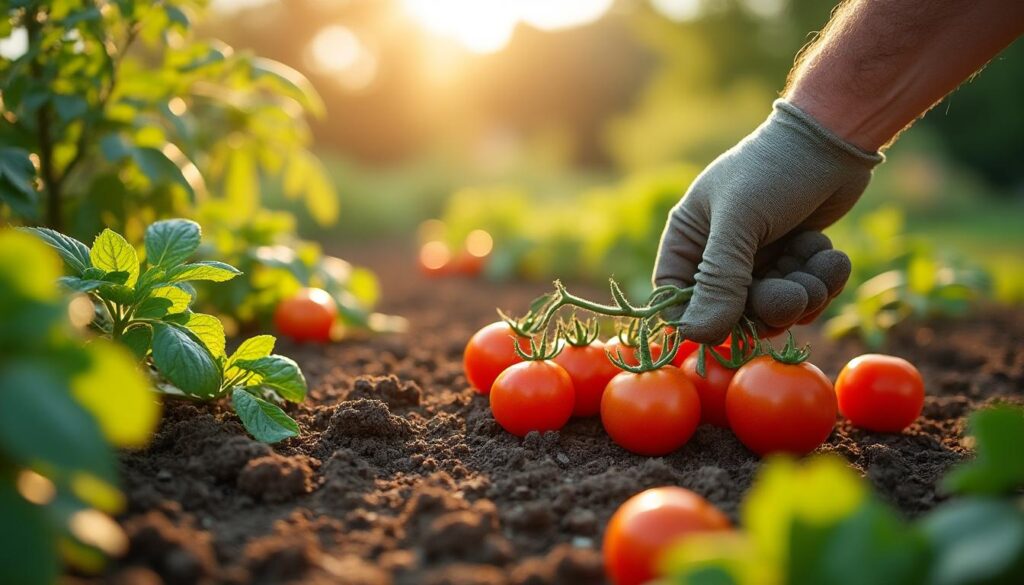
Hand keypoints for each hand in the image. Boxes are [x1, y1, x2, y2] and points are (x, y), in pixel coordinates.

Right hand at [654, 100, 882, 343]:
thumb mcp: (740, 222)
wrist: (835, 137)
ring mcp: (758, 260)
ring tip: (820, 261)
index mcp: (690, 238)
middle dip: (770, 307)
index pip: (676, 298)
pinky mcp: (793, 261)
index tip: (733, 328)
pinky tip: (829, 253)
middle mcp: (719, 254)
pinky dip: (821, 281)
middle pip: (732, 313)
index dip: (700, 320)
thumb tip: (696, 336)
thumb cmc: (775, 170)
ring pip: (774, 309)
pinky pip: (803, 296)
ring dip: (804, 294)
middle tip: (795, 293)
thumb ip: (719, 280)